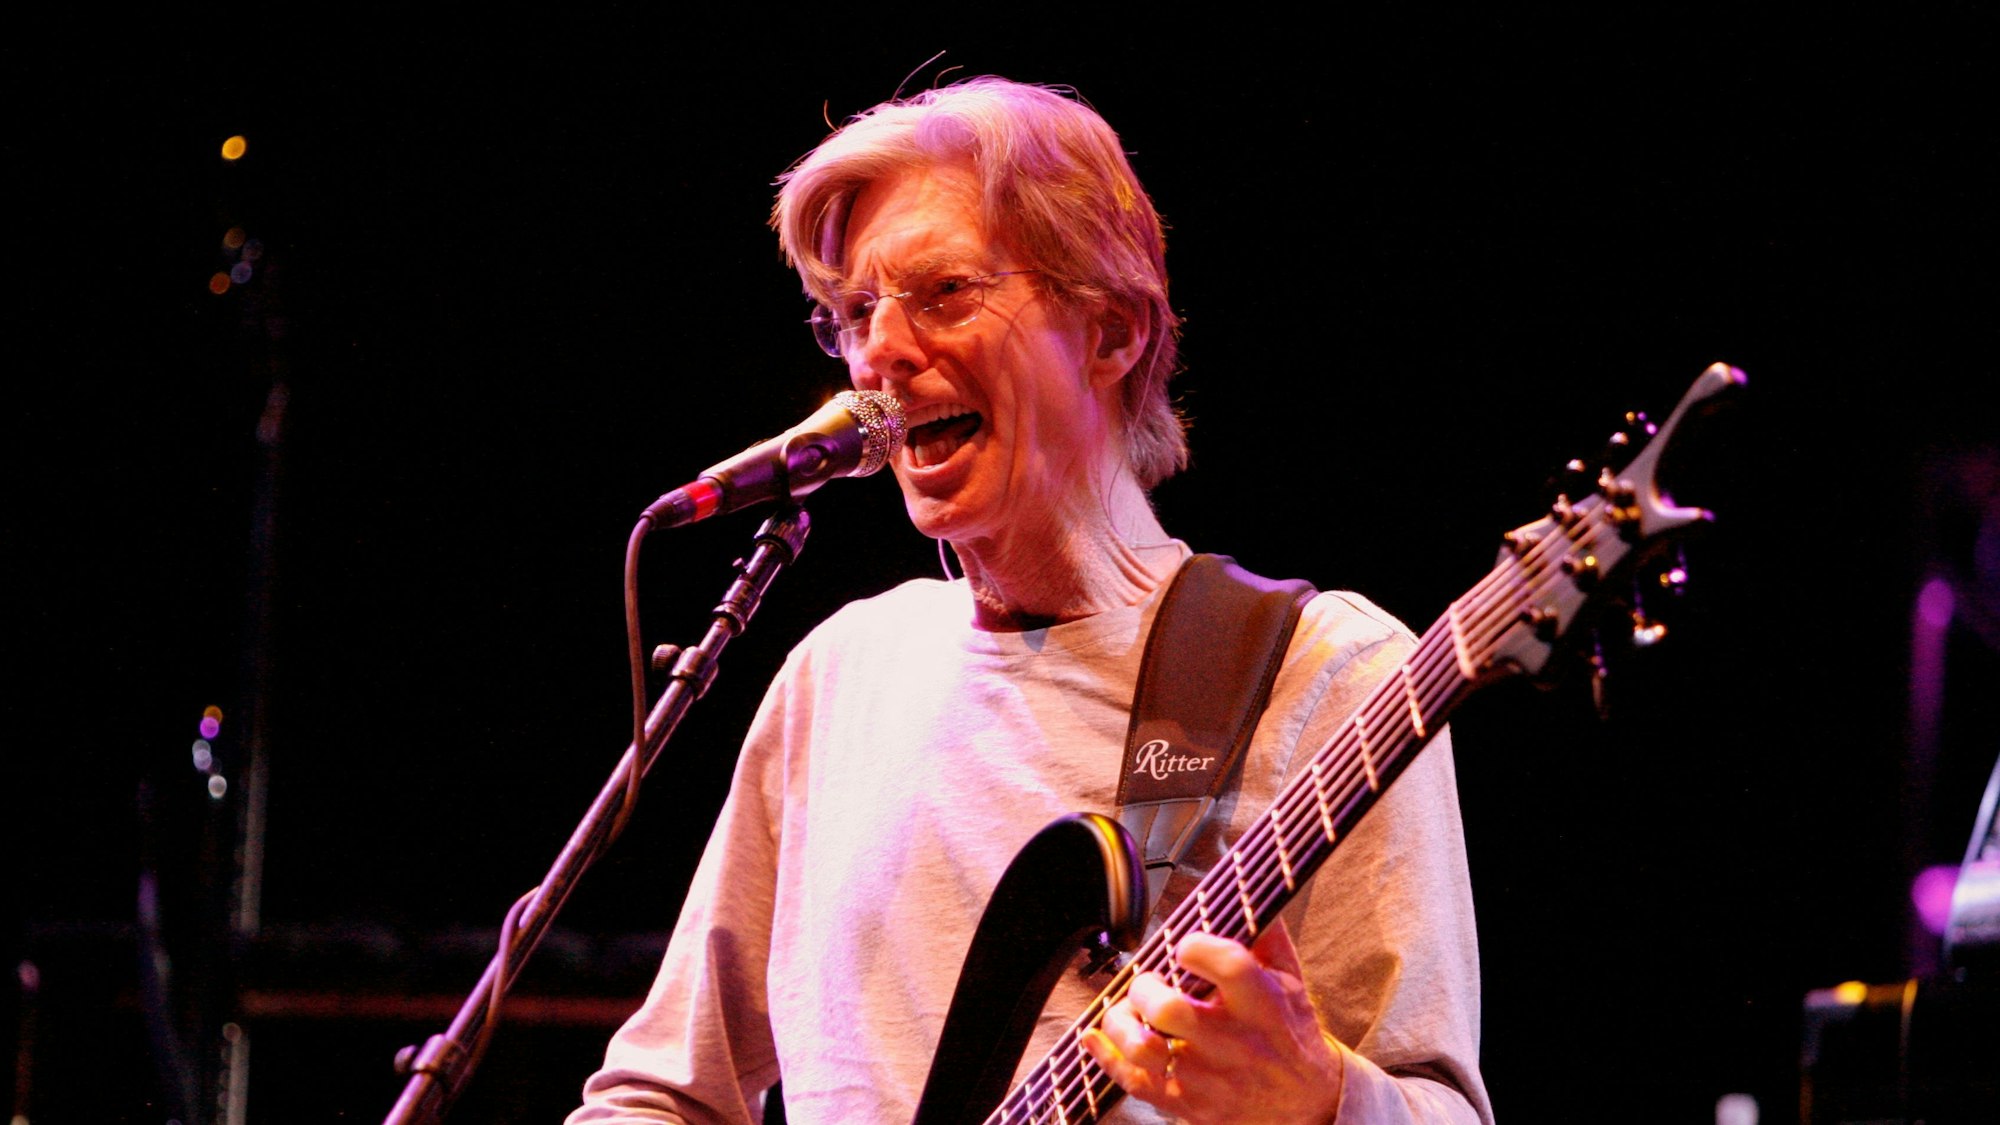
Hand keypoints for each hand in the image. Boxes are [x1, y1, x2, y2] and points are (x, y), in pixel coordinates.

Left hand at [1080, 918, 1342, 1123]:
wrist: (1305, 1104)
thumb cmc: (1290, 1034)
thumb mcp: (1291, 982)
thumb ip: (1267, 936)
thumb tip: (1245, 889)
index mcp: (1262, 1004)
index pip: (1228, 966)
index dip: (1197, 946)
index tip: (1186, 946)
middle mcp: (1234, 1042)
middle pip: (1171, 1010)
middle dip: (1146, 988)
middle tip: (1149, 983)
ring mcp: (1208, 1077)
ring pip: (1144, 1049)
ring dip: (1121, 1023)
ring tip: (1126, 1010)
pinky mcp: (1188, 1103)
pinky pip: (1136, 1082)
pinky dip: (1107, 1057)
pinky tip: (1097, 1037)